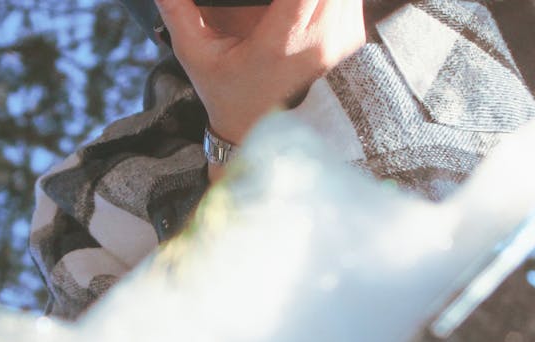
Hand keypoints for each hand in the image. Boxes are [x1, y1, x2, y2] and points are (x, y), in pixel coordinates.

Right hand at [157, 0, 364, 144]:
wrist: (264, 135)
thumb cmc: (229, 96)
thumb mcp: (196, 56)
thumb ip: (178, 12)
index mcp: (283, 42)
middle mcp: (322, 40)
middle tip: (270, 0)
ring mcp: (345, 41)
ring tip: (280, 6)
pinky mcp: (356, 40)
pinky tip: (304, 5)